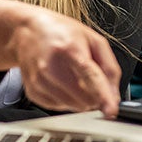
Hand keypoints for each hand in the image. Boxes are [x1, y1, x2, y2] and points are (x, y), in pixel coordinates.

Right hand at [6, 7, 121, 116]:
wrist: (27, 30)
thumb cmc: (60, 32)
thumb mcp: (93, 40)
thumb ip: (109, 68)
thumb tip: (114, 96)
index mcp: (70, 49)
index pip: (90, 77)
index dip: (103, 96)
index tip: (110, 110)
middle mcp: (51, 66)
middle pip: (84, 99)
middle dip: (94, 97)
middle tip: (89, 80)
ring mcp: (39, 80)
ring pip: (74, 107)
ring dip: (80, 99)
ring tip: (73, 78)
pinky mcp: (32, 91)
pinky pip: (59, 107)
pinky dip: (65, 99)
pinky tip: (61, 82)